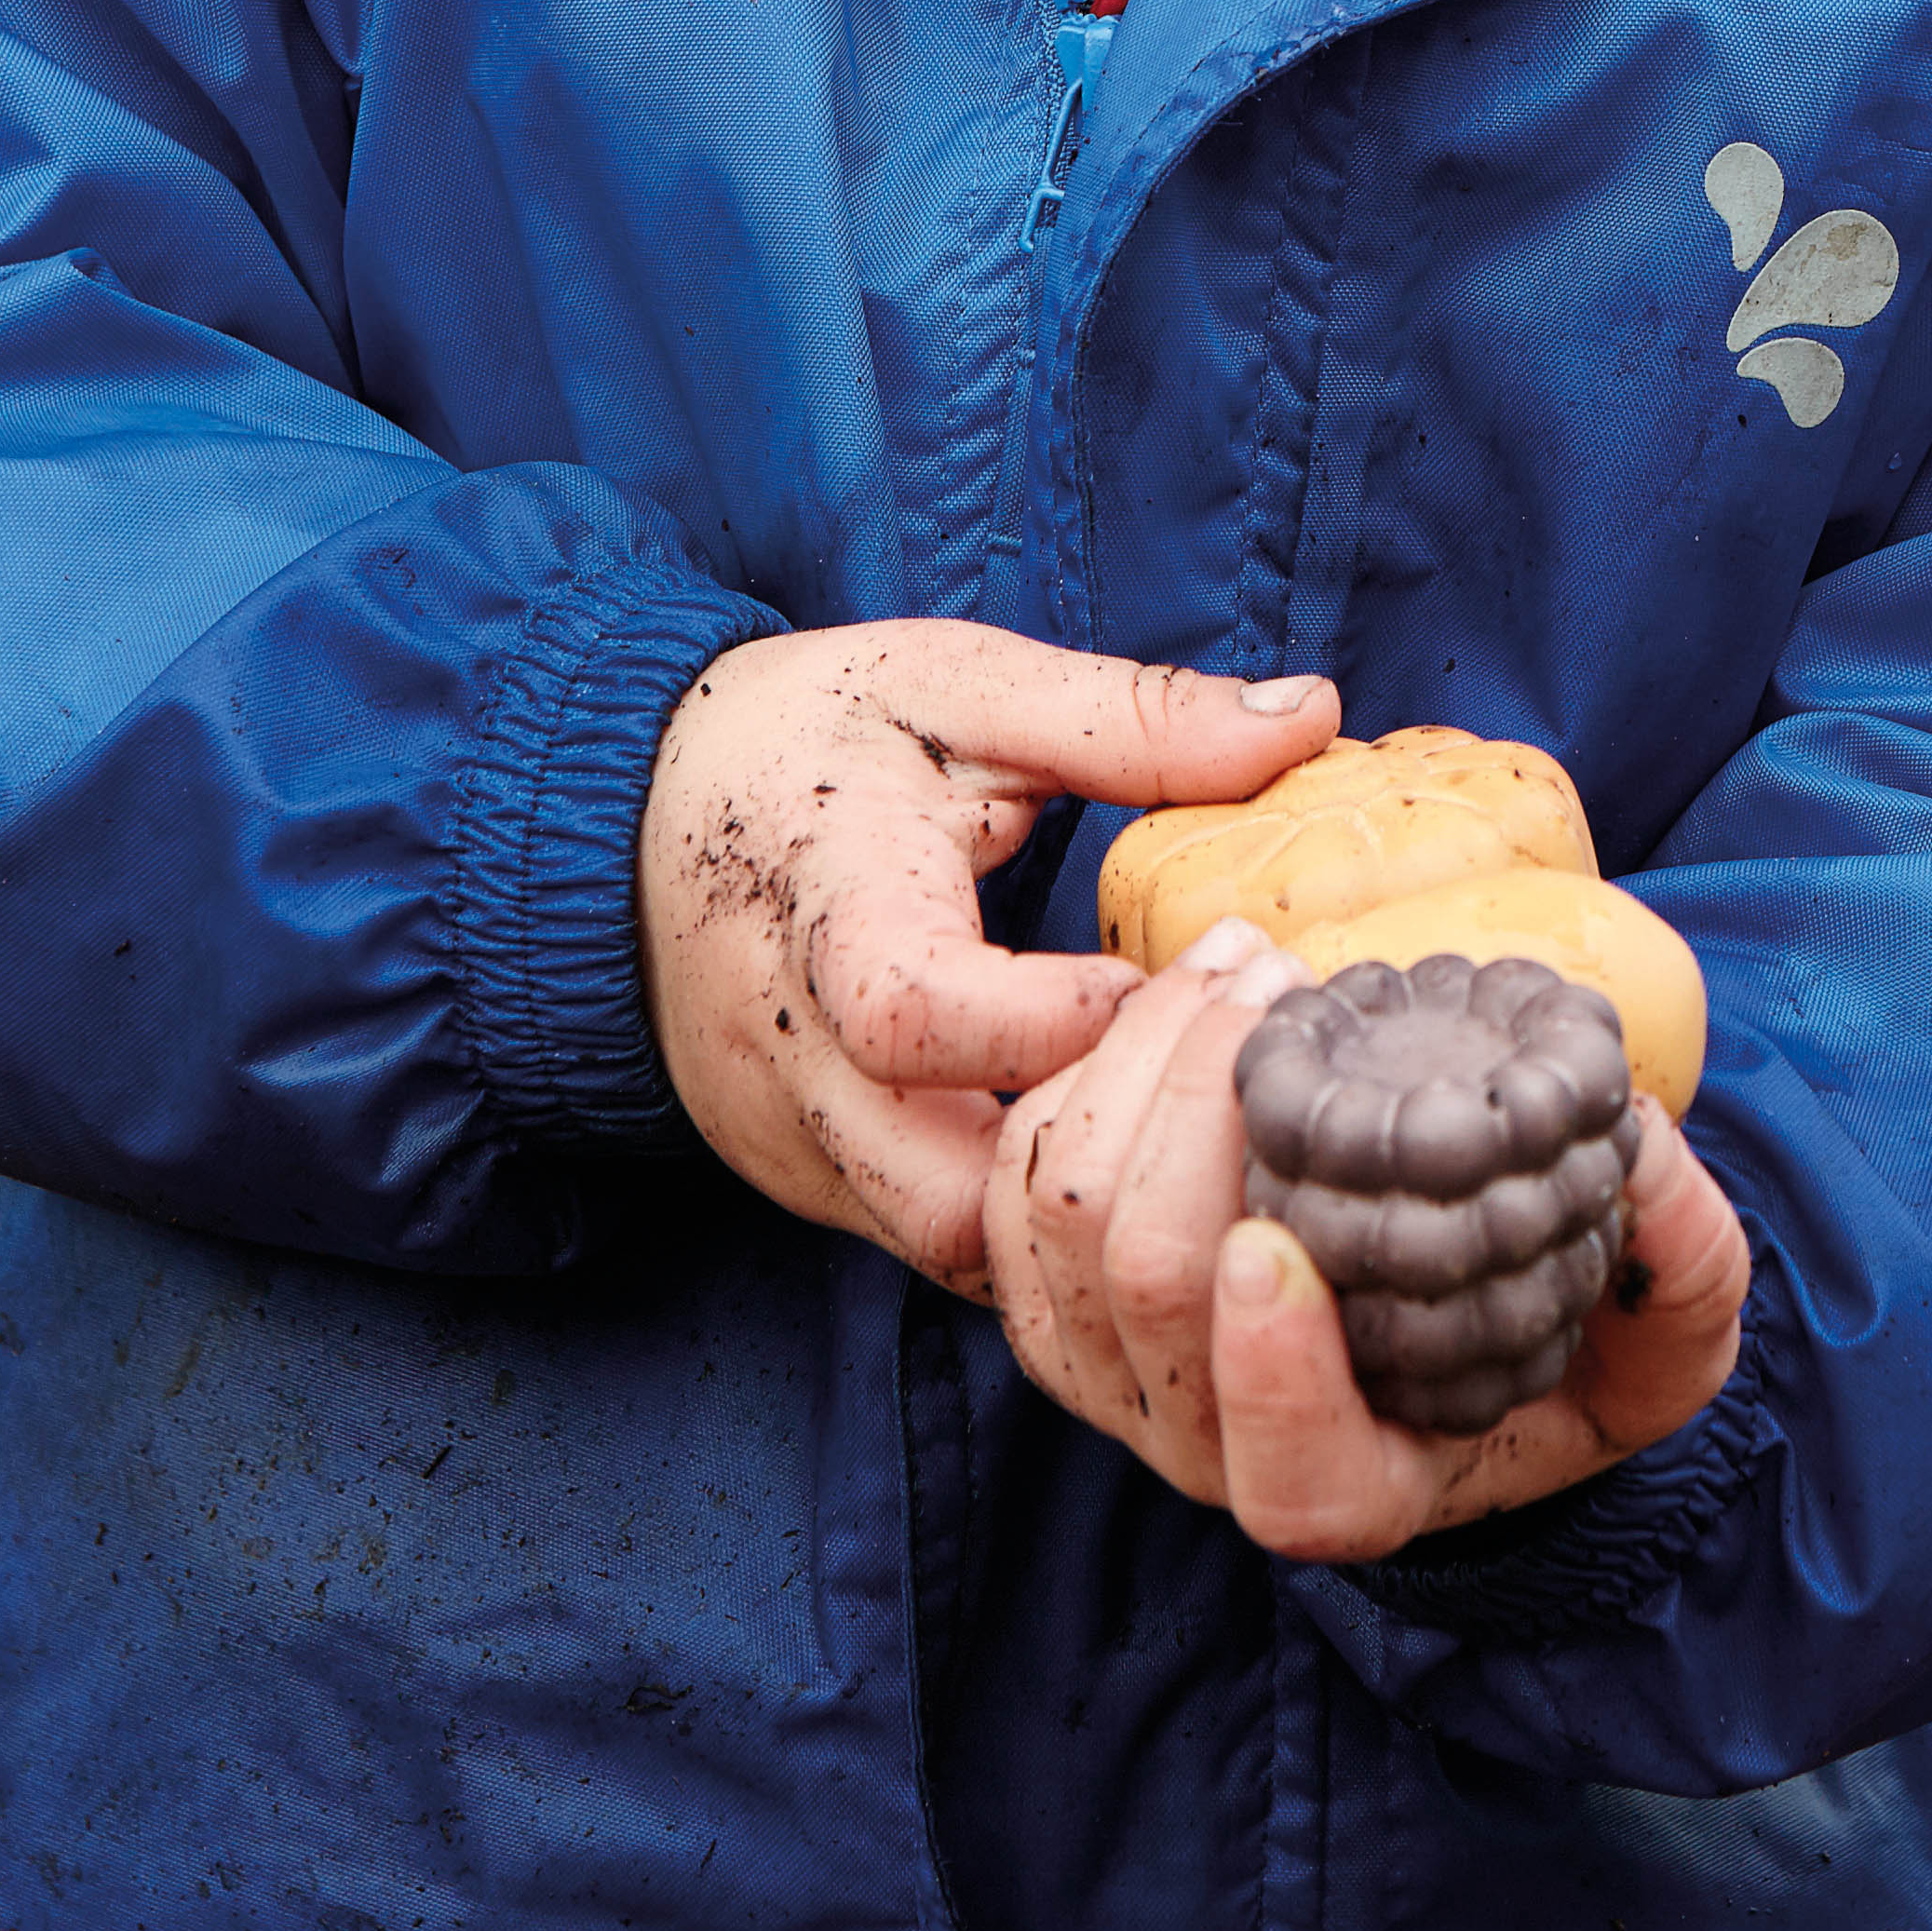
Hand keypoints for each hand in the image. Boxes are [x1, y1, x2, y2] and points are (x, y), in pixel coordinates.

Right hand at [634, 625, 1336, 1287]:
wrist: (618, 820)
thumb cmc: (806, 736)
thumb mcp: (958, 683)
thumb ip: (1128, 715)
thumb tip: (1313, 716)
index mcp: (821, 904)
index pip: (914, 1013)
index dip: (1061, 1020)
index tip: (1187, 972)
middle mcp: (789, 1055)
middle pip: (941, 1193)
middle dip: (1099, 1158)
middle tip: (1219, 1079)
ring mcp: (793, 1140)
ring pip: (949, 1247)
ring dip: (1076, 1205)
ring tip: (1183, 1118)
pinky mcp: (810, 1181)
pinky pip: (932, 1239)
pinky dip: (1035, 1213)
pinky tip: (1126, 1147)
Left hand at [981, 919, 1750, 1557]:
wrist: (1457, 1307)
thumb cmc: (1563, 1330)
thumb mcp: (1671, 1328)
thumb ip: (1681, 1261)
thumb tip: (1640, 1151)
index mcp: (1357, 1483)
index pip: (1287, 1475)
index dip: (1271, 1375)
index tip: (1279, 1245)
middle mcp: (1211, 1448)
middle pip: (1143, 1289)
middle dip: (1198, 1112)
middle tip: (1288, 981)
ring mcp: (1114, 1371)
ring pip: (1063, 1218)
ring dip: (1144, 1061)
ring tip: (1250, 962)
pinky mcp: (1055, 1282)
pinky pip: (1020, 1174)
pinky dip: (1086, 1067)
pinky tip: (1188, 992)